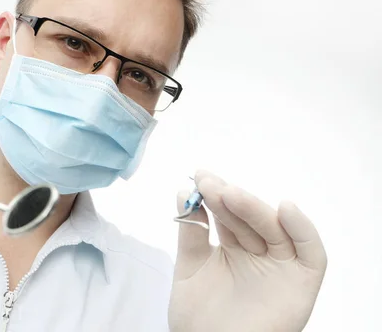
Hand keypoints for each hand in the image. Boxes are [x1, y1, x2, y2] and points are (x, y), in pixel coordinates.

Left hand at [168, 170, 326, 331]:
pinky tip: (284, 209)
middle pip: (249, 219)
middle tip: (209, 183)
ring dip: (253, 208)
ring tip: (228, 194)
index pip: (228, 215)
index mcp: (234, 249)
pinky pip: (311, 253)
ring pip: (274, 229)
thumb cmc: (199, 320)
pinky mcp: (302, 282)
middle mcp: (259, 254)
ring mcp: (281, 267)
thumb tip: (183, 192)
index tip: (200, 176)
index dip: (215, 195)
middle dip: (229, 198)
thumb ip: (191, 233)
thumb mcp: (189, 269)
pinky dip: (302, 229)